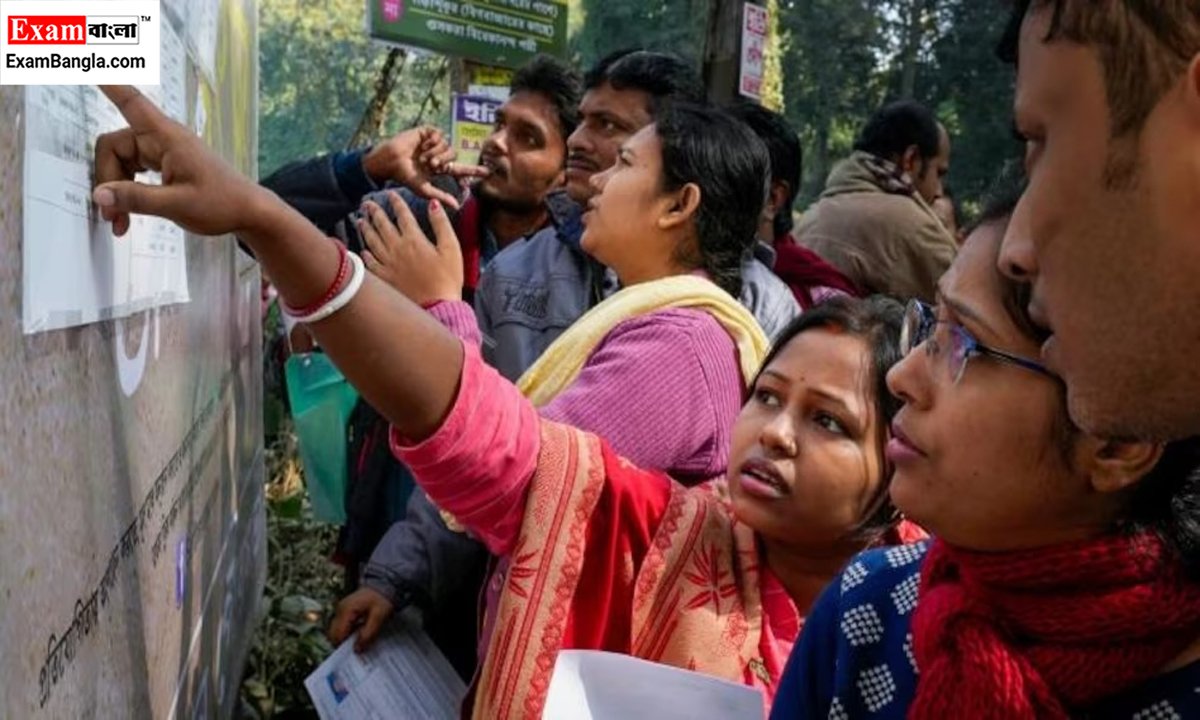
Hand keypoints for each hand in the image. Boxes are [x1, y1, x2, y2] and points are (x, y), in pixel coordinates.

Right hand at [92, 85, 272, 237]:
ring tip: (118, 222)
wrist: (248, 212)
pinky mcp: (164, 166)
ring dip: (116, 192)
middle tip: (109, 215)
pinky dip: (127, 194)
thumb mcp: (176, 204)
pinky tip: (127, 217)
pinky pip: (133, 174)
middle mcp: (161, 139)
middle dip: (107, 180)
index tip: (90, 66)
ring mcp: (162, 152)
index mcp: (167, 137)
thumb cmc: (222, 203)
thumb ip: (136, 198)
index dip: (108, 85)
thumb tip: (99, 194)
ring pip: (121, 164)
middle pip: (114, 148)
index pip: (131, 102)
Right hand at [328, 587, 394, 652]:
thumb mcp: (379, 617)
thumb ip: (368, 634)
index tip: (354, 654)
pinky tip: (359, 634)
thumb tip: (357, 649)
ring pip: (336, 631)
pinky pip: (341, 626)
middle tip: (357, 649)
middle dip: (342, 644)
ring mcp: (341, 610)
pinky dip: (347, 633)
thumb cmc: (382, 599)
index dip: (344, 646)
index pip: (337, 634)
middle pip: (333, 634)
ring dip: (345, 638)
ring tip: (359, 641)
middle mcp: (340, 610)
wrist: (384, 585)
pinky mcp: (344, 612)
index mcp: (346, 610)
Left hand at [358, 190, 463, 305]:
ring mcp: (388, 264)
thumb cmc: (448, 278)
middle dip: (374, 212)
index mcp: (414, 239)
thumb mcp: (451, 248)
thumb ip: (441, 224)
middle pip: (382, 225)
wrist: (437, 306)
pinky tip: (364, 250)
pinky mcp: (385, 278)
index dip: (396, 202)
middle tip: (367, 203)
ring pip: (372, 242)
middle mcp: (397, 249)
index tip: (390, 194)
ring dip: (366, 229)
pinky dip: (366, 254)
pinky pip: (371, 263)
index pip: (402, 215)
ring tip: (360, 220)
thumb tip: (433, 203)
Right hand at [362, 127, 488, 208]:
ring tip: (423, 156)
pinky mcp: (428, 132)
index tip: (488, 172)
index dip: (474, 170)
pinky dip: (432, 142)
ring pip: (448, 145)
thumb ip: (441, 197)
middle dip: (444, 161)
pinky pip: (440, 135)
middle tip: (431, 165)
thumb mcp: (424, 189)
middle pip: (455, 155)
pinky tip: (421, 145)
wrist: (390, 161)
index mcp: (441, 168)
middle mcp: (440, 154)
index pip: (461, 169)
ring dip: (436, 153)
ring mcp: (434, 142)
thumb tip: (457, 207)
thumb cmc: (405, 177)